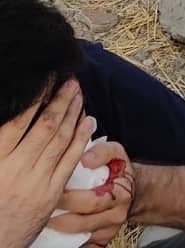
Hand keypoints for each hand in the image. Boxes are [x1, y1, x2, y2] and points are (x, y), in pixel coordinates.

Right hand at [0, 79, 94, 247]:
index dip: (37, 96)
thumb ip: (1, 141)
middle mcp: (17, 169)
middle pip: (46, 126)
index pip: (19, 121)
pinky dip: (81, 138)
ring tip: (79, 95)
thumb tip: (13, 112)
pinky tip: (88, 121)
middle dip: (61, 100)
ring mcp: (37, 182)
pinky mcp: (51, 193)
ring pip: (61, 140)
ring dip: (73, 113)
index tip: (48, 78)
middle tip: (71, 81)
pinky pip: (71, 160)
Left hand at [48, 142, 133, 246]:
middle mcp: (116, 212)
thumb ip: (101, 151)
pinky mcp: (104, 238)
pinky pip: (84, 243)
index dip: (68, 198)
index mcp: (120, 190)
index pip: (91, 199)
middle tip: (41, 206)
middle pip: (82, 219)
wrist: (132, 189)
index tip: (52, 192)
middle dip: (59, 213)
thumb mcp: (115, 152)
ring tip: (45, 216)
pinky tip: (56, 232)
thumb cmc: (118, 169)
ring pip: (80, 231)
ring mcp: (110, 228)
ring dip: (59, 226)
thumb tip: (85, 159)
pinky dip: (68, 240)